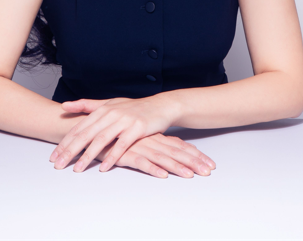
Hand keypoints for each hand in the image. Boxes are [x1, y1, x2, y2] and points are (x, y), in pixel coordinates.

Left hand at [49, 95, 177, 171]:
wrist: (160, 106)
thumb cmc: (133, 107)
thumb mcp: (109, 103)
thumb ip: (87, 105)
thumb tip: (64, 105)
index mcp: (102, 109)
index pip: (79, 127)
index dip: (65, 142)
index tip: (54, 156)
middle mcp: (111, 113)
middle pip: (86, 134)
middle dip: (70, 150)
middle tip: (58, 164)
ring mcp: (124, 121)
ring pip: (101, 140)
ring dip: (88, 156)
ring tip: (77, 169)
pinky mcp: (137, 128)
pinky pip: (122, 145)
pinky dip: (112, 156)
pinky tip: (103, 167)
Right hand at [91, 132, 214, 177]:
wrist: (92, 127)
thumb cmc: (117, 134)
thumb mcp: (138, 136)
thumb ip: (154, 141)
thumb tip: (170, 145)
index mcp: (154, 136)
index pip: (179, 145)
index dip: (194, 154)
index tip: (209, 162)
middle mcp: (149, 140)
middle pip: (175, 152)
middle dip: (193, 162)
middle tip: (208, 171)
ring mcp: (138, 146)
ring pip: (161, 157)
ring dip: (177, 167)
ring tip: (191, 175)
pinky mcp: (125, 153)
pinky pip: (141, 162)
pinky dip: (152, 168)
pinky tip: (162, 175)